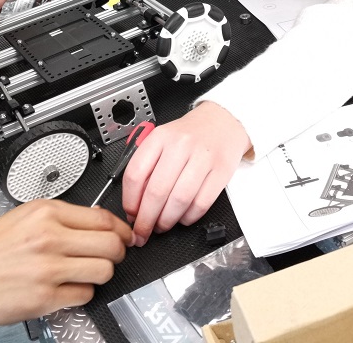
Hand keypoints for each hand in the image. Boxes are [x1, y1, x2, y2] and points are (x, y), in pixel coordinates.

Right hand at [0, 199, 133, 325]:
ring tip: (88, 272)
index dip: (120, 228)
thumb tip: (87, 221)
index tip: (124, 233)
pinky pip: (84, 295)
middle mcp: (50, 237)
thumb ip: (54, 217)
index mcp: (44, 212)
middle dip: (117, 251)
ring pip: (104, 270)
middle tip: (113, 254)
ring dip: (101, 273)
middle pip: (110, 244)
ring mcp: (49, 269)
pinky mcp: (46, 298)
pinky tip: (69, 288)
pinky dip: (82, 293)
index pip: (102, 217)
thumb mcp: (18, 216)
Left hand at [122, 102, 250, 244]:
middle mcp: (180, 146)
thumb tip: (134, 203)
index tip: (130, 215)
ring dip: (167, 221)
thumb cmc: (188, 135)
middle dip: (146, 219)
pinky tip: (182, 218)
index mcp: (160, 137)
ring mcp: (202, 159)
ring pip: (179, 200)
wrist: (222, 121)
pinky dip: (188, 218)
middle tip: (142, 231)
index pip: (135, 173)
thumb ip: (147, 166)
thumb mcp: (162, 139)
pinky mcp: (221, 172)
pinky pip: (201, 204)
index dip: (129, 201)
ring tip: (161, 226)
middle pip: (156, 191)